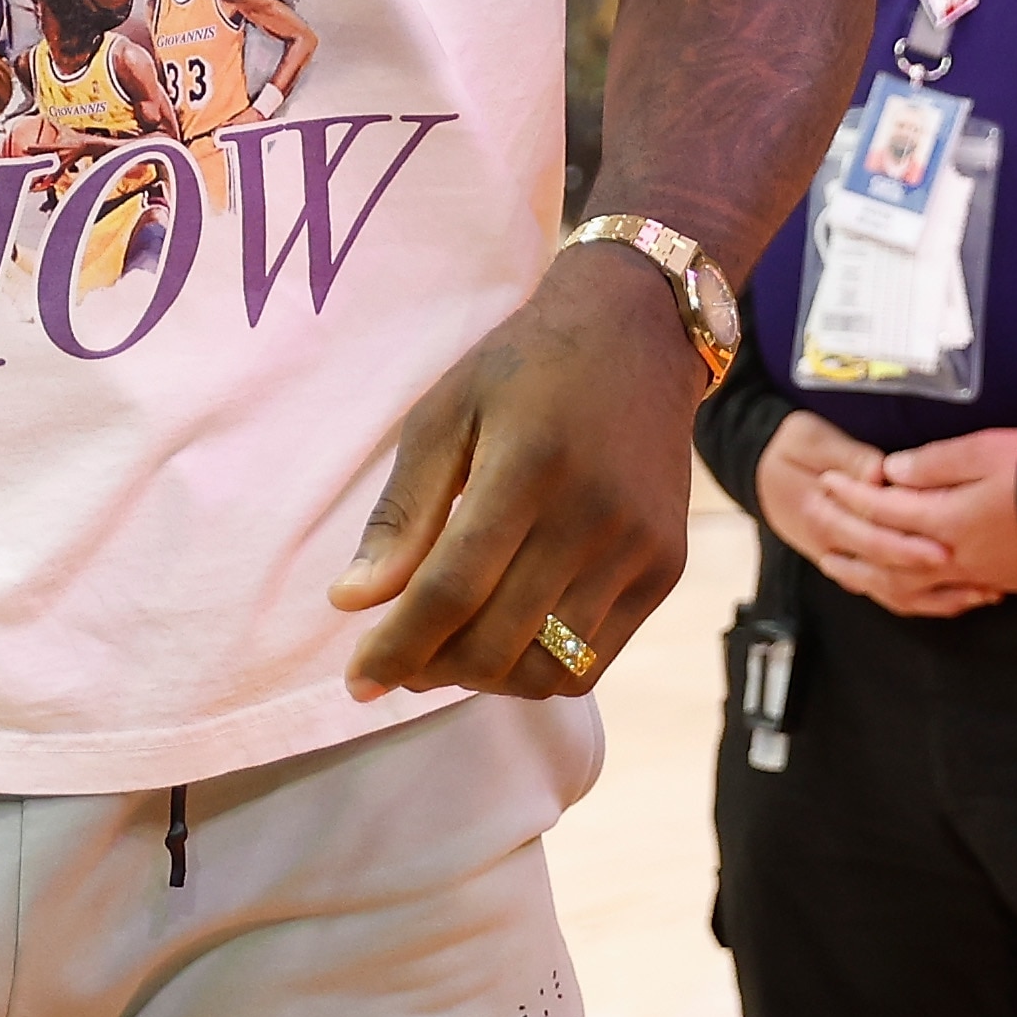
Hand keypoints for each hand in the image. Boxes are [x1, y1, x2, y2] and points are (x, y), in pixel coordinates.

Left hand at [330, 243, 705, 697]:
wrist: (639, 336)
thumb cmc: (525, 369)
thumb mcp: (445, 414)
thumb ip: (402, 512)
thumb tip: (352, 601)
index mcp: (529, 466)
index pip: (452, 590)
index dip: (398, 646)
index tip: (357, 680)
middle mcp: (593, 515)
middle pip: (496, 640)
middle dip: (431, 669)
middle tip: (398, 660)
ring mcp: (638, 548)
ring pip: (546, 668)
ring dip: (483, 679)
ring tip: (447, 654)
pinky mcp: (664, 568)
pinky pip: (593, 661)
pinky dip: (538, 674)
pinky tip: (504, 644)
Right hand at [754, 408, 996, 617]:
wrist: (760, 471)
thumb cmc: (790, 447)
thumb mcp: (809, 438)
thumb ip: (847, 454)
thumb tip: (879, 473)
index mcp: (821, 515)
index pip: (869, 537)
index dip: (906, 547)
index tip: (943, 550)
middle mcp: (833, 548)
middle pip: (886, 572)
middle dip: (936, 578)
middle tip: (979, 576)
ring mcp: (844, 564)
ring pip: (891, 594)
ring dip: (938, 598)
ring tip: (983, 594)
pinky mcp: (854, 569)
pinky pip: (889, 596)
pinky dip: (925, 602)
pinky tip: (960, 599)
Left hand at [832, 426, 1016, 602]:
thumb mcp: (985, 451)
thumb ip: (935, 463)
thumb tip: (891, 472)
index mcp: (946, 518)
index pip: (885, 509)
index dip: (852, 494)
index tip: (826, 479)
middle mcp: (953, 555)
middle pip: (886, 554)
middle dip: (849, 539)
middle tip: (817, 526)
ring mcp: (974, 575)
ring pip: (908, 586)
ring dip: (869, 577)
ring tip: (841, 570)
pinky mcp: (995, 584)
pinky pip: (940, 599)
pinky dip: (913, 598)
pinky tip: (903, 592)